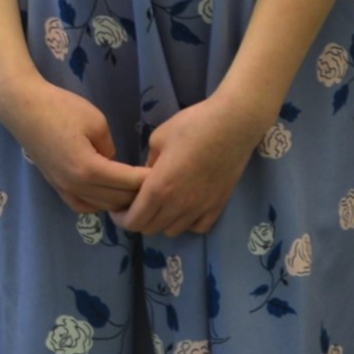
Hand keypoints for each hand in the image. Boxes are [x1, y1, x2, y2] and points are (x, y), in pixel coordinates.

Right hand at [0, 74, 146, 215]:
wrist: (24, 109)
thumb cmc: (62, 109)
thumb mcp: (96, 122)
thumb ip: (109, 147)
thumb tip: (112, 162)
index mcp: (89, 169)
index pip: (127, 183)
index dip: (148, 181)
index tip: (166, 176)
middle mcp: (76, 186)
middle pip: (116, 200)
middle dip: (138, 194)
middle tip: (157, 185)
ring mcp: (64, 189)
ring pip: (101, 206)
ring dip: (121, 202)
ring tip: (139, 192)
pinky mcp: (56, 186)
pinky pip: (83, 205)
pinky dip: (100, 204)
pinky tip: (110, 196)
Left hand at [120, 92, 265, 238]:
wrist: (234, 123)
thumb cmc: (194, 124)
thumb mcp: (159, 138)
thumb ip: (148, 163)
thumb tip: (148, 175)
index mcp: (158, 189)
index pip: (133, 221)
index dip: (121, 218)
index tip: (118, 209)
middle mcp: (178, 205)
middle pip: (150, 229)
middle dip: (139, 219)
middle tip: (137, 205)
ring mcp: (200, 208)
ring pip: (172, 230)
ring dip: (162, 221)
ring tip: (162, 205)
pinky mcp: (218, 205)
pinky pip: (197, 227)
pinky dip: (187, 222)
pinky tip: (186, 207)